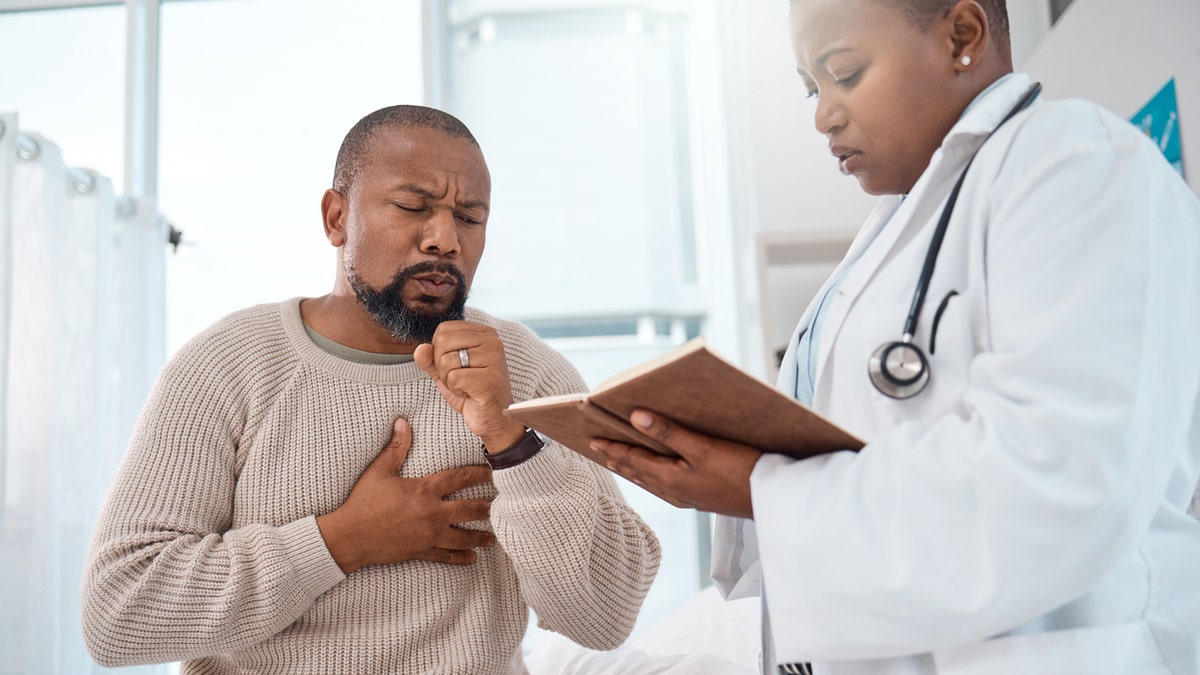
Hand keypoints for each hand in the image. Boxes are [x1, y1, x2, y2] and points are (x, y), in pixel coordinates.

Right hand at [316, 418, 495, 573]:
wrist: (349, 537)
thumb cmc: (363, 502)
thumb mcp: (378, 471)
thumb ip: (396, 447)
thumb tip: (402, 422)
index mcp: (424, 490)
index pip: (459, 478)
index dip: (479, 473)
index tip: (494, 472)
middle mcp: (432, 513)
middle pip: (469, 509)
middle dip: (487, 507)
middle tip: (503, 505)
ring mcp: (428, 535)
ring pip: (462, 536)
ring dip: (480, 536)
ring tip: (493, 537)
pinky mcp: (421, 551)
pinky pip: (446, 556)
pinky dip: (460, 558)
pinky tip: (472, 558)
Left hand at [414, 321, 525, 452]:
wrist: (493, 419)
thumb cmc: (472, 393)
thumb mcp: (446, 372)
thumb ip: (430, 358)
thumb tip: (420, 348)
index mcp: (484, 333)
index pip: (444, 329)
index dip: (439, 351)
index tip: (457, 367)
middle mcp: (492, 341)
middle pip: (442, 342)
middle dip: (442, 366)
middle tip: (460, 379)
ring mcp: (494, 359)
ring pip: (446, 361)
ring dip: (449, 380)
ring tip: (467, 387)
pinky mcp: (490, 378)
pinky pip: (453, 378)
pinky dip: (456, 390)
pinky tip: (470, 394)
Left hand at [590, 410, 761, 518]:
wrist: (772, 500)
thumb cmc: (741, 472)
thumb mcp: (703, 448)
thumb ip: (668, 433)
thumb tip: (635, 417)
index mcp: (670, 479)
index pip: (632, 459)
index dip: (612, 447)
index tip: (591, 438)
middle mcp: (675, 491)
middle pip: (638, 472)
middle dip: (617, 458)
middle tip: (597, 448)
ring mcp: (688, 496)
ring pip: (651, 481)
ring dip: (633, 469)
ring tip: (618, 461)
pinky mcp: (702, 496)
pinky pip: (666, 485)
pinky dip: (652, 476)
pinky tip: (657, 474)